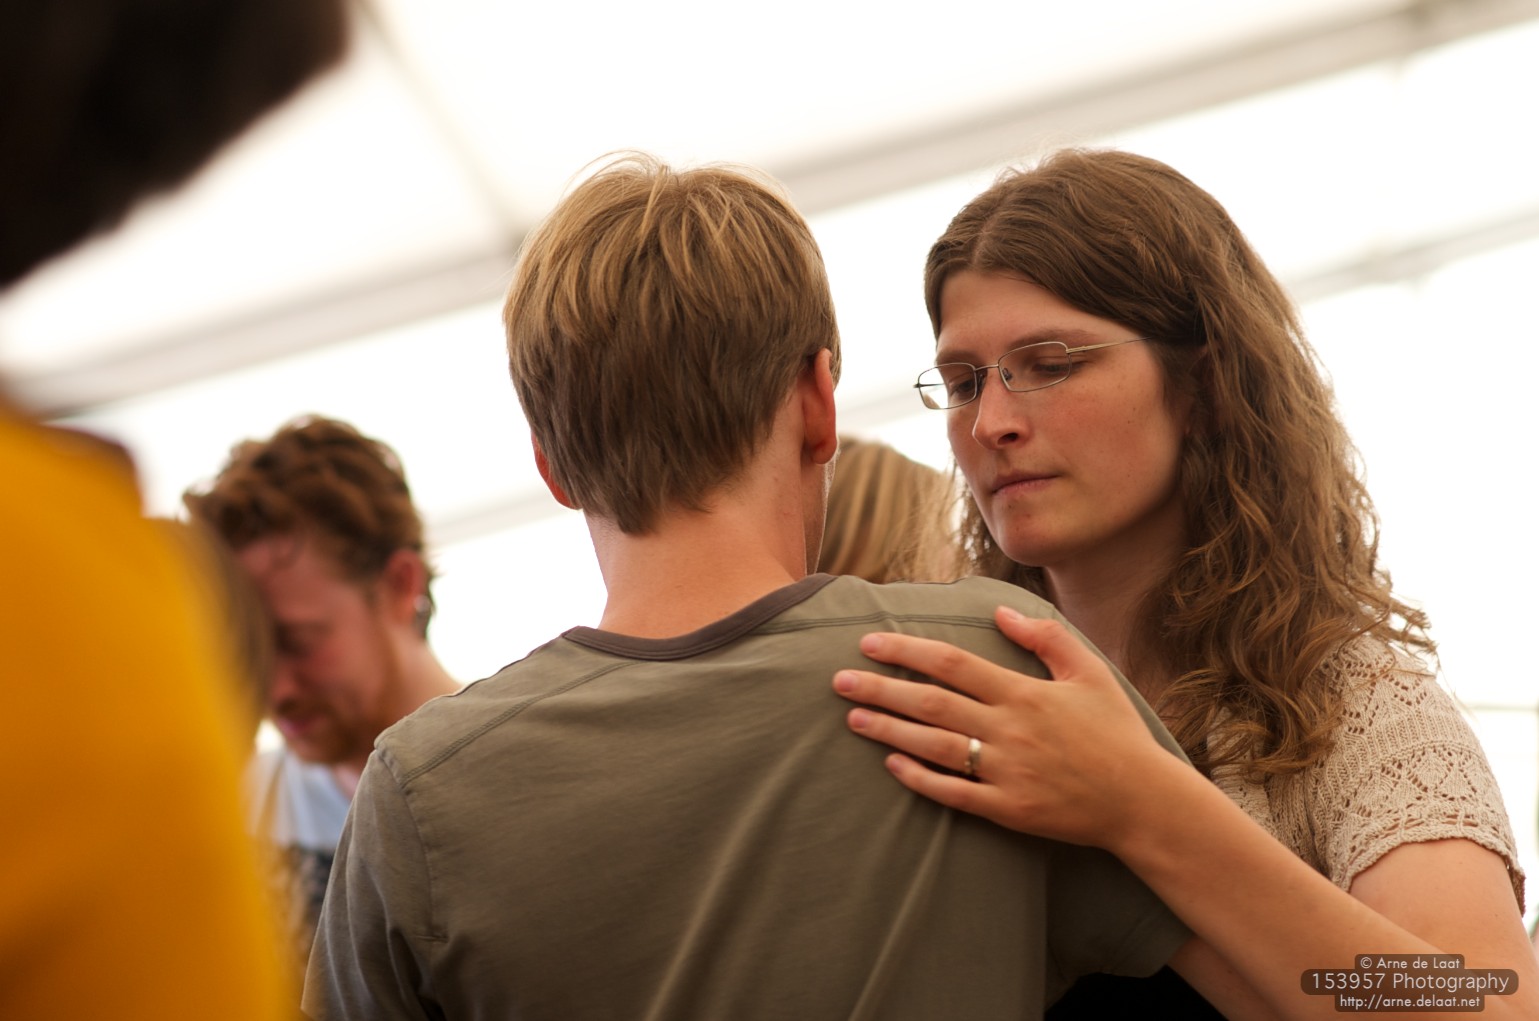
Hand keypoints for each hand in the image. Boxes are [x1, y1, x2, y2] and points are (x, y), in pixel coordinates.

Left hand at [832, 605, 1185, 850]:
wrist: (1143, 802)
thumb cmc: (1116, 732)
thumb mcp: (1090, 672)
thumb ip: (1045, 637)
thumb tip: (999, 610)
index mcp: (1025, 694)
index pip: (952, 664)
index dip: (907, 651)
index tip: (870, 641)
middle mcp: (1010, 731)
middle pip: (932, 704)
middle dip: (881, 688)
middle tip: (838, 679)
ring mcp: (1007, 773)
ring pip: (934, 747)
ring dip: (889, 729)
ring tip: (852, 716)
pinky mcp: (1009, 810)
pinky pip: (953, 794)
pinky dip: (919, 778)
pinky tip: (890, 763)